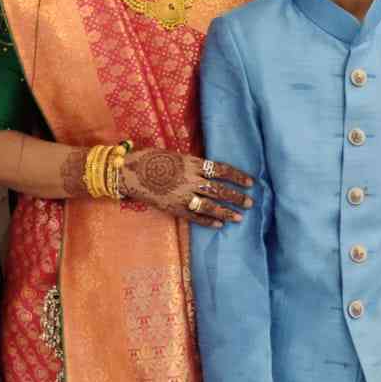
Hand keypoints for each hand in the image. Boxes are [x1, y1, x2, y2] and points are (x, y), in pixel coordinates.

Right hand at [120, 148, 252, 227]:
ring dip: (226, 212)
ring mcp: (182, 195)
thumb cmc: (152, 159)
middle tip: (250, 203)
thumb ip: (194, 164)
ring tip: (238, 217)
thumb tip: (211, 171)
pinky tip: (219, 225)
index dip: (237, 176)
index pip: (222, 170)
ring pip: (210, 206)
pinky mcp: (173, 208)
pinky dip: (208, 221)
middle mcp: (190, 180)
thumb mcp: (177, 156)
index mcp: (192, 163)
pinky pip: (194, 217)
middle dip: (236, 197)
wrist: (130, 172)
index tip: (250, 182)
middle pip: (219, 190)